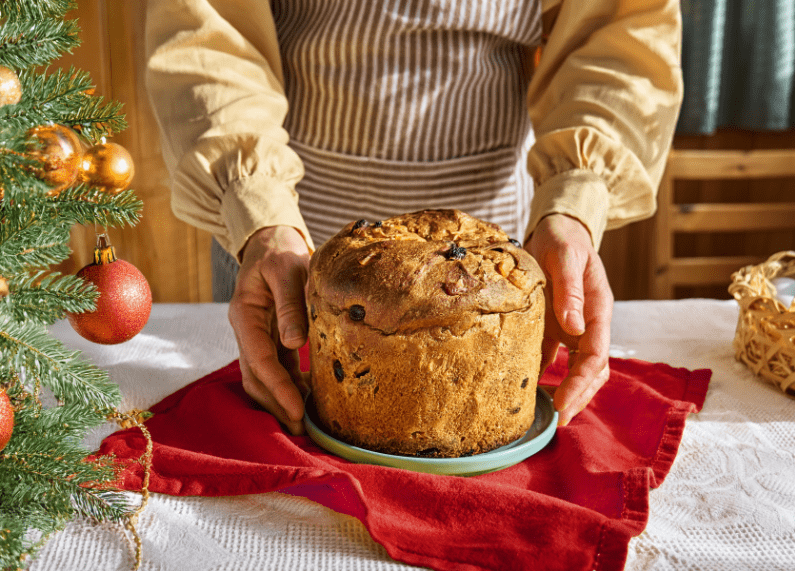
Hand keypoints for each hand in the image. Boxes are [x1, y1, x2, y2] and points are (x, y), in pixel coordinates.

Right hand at [228, 225, 310, 434]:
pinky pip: (275, 369)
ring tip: (305, 424)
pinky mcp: (269, 338)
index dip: (278, 388)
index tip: (297, 410)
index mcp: (245, 314)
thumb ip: (290, 302)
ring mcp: (256, 336)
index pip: (259, 360)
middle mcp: (246, 330)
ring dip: (280, 400)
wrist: (272, 243)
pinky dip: (289, 386)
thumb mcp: (288, 269)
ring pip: (262, 378)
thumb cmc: (281, 252)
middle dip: (276, 404)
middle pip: (255, 377)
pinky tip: (309, 398)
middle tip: (301, 431)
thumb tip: (292, 343)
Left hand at [527, 214, 612, 425]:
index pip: (595, 357)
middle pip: (591, 371)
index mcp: (597, 310)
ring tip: (544, 412)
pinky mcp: (555, 326)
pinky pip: (554, 356)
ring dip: (565, 390)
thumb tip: (574, 326)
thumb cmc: (563, 239)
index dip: (581, 384)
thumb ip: (570, 289)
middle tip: (556, 421)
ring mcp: (573, 327)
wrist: (558, 228)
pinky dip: (544, 373)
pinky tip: (527, 386)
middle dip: (578, 397)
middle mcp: (588, 323)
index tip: (564, 405)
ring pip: (576, 369)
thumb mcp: (565, 256)